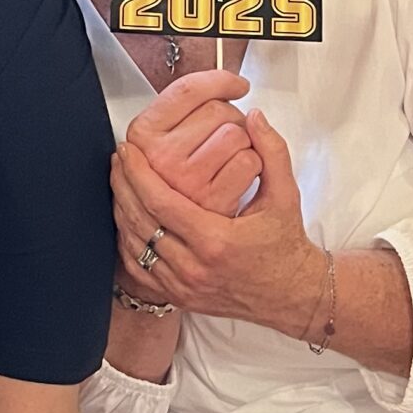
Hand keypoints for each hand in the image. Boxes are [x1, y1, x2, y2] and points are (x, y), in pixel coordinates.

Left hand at [113, 110, 324, 334]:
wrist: (293, 295)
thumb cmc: (286, 244)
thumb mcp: (285, 196)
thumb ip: (272, 152)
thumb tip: (255, 116)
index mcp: (216, 241)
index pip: (161, 202)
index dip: (138, 173)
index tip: (128, 149)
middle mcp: (194, 267)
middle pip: (140, 222)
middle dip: (123, 186)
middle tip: (118, 158)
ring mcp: (183, 286)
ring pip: (135, 245)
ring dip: (122, 210)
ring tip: (119, 181)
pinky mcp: (179, 297)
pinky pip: (139, 269)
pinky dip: (128, 240)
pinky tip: (126, 216)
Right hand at [124, 70, 259, 215]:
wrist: (194, 245)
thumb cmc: (181, 191)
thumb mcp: (162, 147)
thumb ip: (179, 115)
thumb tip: (222, 85)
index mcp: (143, 135)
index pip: (186, 90)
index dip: (218, 80)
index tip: (235, 84)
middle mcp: (160, 156)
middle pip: (218, 110)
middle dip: (233, 119)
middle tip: (227, 137)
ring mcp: (185, 180)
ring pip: (236, 133)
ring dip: (245, 144)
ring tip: (231, 160)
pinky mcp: (212, 201)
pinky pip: (249, 162)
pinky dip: (255, 167)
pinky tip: (240, 178)